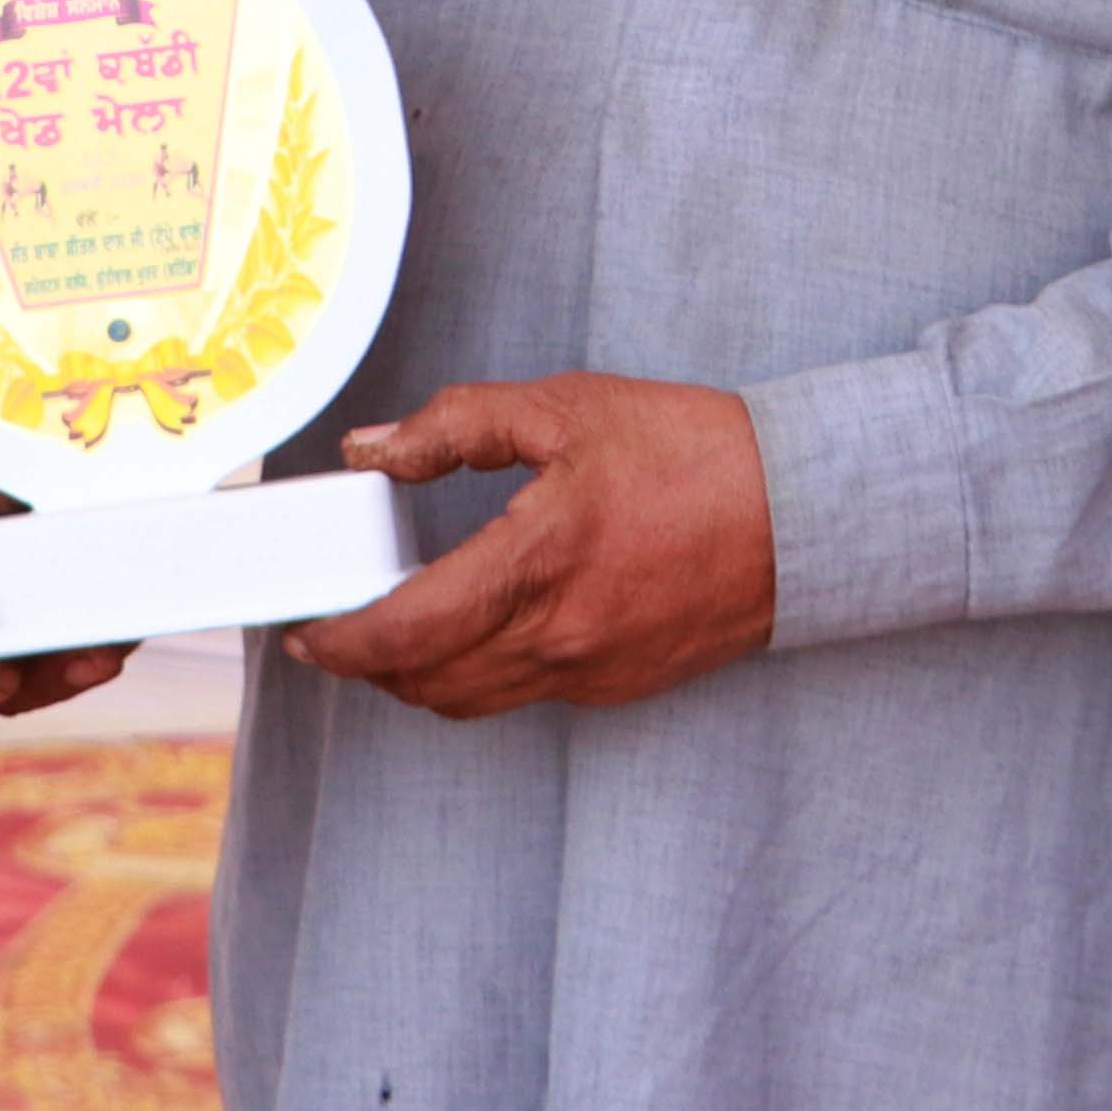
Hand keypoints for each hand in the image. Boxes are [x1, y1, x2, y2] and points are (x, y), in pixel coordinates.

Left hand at [284, 373, 773, 720]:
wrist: (804, 514)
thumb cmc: (696, 453)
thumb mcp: (568, 408)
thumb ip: (457, 426)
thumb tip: (376, 450)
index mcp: (539, 562)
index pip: (405, 633)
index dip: (340, 644)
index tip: (307, 633)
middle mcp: (559, 636)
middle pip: (424, 684)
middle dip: (367, 666)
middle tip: (338, 628)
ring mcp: (590, 672)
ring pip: (469, 701)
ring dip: (418, 678)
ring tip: (396, 631)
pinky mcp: (617, 685)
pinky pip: (522, 696)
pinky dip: (479, 675)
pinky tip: (479, 628)